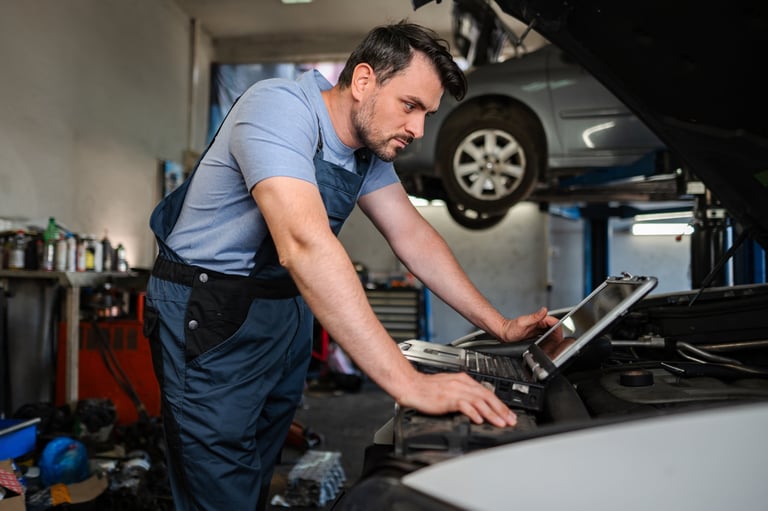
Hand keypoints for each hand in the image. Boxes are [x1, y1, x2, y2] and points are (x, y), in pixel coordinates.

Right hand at [397, 372, 517, 427]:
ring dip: (492, 413)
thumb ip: (462, 393)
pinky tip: (480, 420)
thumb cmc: (426, 388)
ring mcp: (455, 390)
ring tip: (501, 423)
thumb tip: (475, 405)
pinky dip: (474, 413)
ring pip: (479, 402)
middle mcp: (461, 383)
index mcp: (463, 380)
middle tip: (511, 420)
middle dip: (501, 410)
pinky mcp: (447, 398)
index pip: (486, 392)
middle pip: (487, 396)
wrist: (410, 385)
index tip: (507, 414)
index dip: (499, 404)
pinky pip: (464, 405)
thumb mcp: (449, 387)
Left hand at [499, 307, 561, 342]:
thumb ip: (534, 316)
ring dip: (554, 337)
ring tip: (555, 345)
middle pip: (554, 328)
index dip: (559, 328)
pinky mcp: (536, 334)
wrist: (504, 334)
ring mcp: (538, 329)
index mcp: (539, 319)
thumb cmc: (511, 329)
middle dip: (558, 334)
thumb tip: (544, 310)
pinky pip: (546, 336)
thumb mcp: (523, 322)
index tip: (559, 336)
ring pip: (551, 332)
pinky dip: (549, 340)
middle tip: (558, 343)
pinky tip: (548, 344)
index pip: (555, 322)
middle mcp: (540, 323)